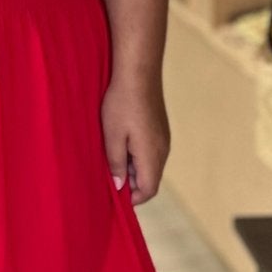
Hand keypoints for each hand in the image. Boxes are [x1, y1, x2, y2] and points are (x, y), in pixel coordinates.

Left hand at [101, 75, 170, 204]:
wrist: (138, 72)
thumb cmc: (122, 104)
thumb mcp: (112, 137)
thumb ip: (116, 164)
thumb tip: (119, 186)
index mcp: (152, 155)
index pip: (148, 190)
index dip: (132, 198)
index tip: (113, 194)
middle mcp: (163, 150)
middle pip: (150, 179)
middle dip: (130, 182)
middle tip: (107, 174)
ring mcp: (163, 139)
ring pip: (149, 165)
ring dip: (131, 167)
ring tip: (111, 156)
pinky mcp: (160, 129)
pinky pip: (150, 152)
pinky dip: (136, 155)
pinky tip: (120, 142)